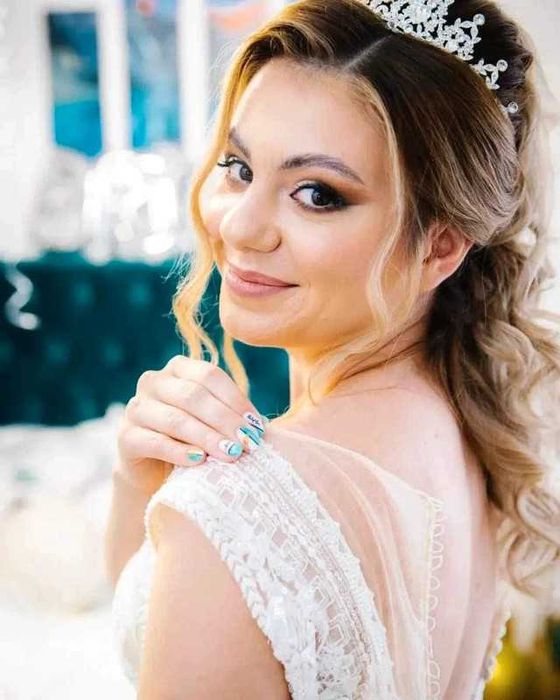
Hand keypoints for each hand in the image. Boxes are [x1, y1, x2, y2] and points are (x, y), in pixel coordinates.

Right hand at [115, 355, 267, 491]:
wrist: (154, 470)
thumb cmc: (192, 439)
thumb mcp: (212, 421)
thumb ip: (230, 416)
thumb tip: (258, 426)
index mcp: (178, 368)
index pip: (209, 375)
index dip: (235, 399)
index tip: (256, 425)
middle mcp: (153, 381)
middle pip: (194, 396)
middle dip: (225, 420)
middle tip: (248, 443)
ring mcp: (136, 407)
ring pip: (176, 419)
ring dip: (208, 438)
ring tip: (231, 454)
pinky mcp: (125, 436)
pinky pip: (155, 442)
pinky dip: (179, 452)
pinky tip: (199, 461)